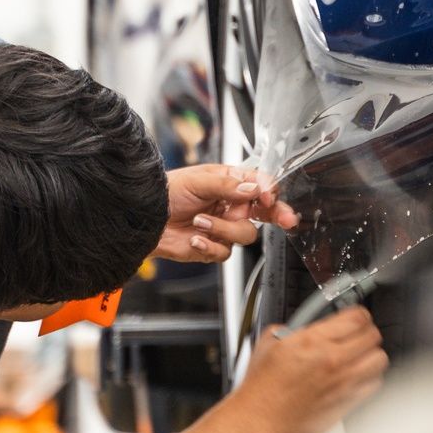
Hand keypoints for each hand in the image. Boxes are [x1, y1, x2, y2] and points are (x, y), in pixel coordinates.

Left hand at [155, 164, 299, 263]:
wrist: (144, 218)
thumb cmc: (166, 192)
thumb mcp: (198, 180)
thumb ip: (227, 185)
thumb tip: (252, 188)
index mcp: (230, 183)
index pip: (260, 186)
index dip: (268, 191)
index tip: (266, 196)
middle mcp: (231, 205)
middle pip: (265, 212)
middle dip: (278, 214)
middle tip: (287, 218)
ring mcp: (224, 227)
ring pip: (245, 234)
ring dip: (223, 229)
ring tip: (199, 221)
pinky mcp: (213, 247)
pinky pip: (225, 252)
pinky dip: (209, 245)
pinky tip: (194, 238)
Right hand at [233, 307, 386, 432]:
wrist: (260, 419)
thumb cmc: (262, 388)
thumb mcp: (270, 342)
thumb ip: (293, 328)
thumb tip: (302, 326)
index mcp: (314, 341)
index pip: (358, 317)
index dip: (358, 314)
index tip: (355, 317)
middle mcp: (333, 360)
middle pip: (373, 336)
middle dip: (366, 332)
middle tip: (357, 335)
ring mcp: (343, 383)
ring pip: (379, 360)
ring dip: (371, 354)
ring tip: (360, 355)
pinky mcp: (347, 402)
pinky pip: (373, 384)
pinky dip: (369, 378)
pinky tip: (357, 377)